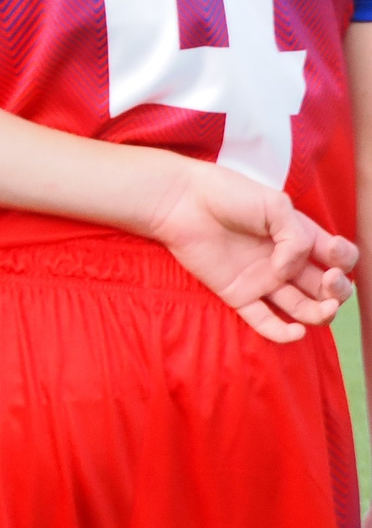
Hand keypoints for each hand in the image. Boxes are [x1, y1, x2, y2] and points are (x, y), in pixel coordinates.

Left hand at [147, 159, 357, 341]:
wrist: (182, 201)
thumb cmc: (227, 194)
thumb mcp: (275, 205)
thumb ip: (296, 237)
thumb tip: (288, 271)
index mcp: (300, 236)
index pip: (338, 257)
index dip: (344, 259)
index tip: (331, 250)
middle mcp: (286, 262)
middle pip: (327, 288)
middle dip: (339, 290)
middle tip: (328, 280)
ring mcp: (263, 280)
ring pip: (303, 308)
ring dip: (321, 314)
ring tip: (323, 309)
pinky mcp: (238, 294)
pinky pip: (264, 322)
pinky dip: (282, 333)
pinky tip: (296, 331)